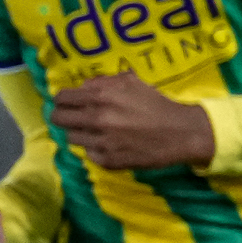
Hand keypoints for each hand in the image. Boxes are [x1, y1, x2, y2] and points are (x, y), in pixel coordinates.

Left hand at [49, 70, 217, 168]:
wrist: (182, 133)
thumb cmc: (157, 104)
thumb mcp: (132, 82)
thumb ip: (104, 81)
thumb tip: (83, 87)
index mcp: (101, 96)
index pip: (62, 98)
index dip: (62, 99)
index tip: (67, 103)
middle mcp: (97, 119)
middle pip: (59, 119)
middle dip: (63, 116)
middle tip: (74, 117)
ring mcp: (101, 142)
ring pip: (72, 138)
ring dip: (81, 133)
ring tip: (96, 131)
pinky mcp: (108, 161)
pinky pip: (89, 153)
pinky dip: (96, 148)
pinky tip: (111, 144)